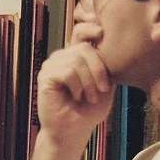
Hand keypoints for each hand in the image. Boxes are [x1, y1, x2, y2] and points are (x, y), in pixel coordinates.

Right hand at [36, 20, 113, 149]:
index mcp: (76, 56)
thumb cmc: (89, 111)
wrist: (73, 132)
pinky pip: (67, 71)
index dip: (92, 27)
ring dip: (88, 81)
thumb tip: (114, 44)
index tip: (103, 32)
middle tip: (102, 89)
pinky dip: (77, 86)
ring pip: (76, 58)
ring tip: (88, 97)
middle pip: (84, 46)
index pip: (82, 31)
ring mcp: (52, 65)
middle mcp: (62, 57)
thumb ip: (107, 64)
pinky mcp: (46, 76)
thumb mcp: (105, 84)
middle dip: (98, 69)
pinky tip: (75, 97)